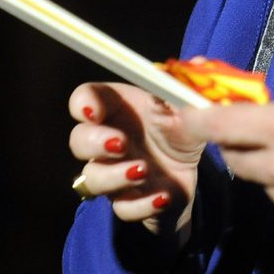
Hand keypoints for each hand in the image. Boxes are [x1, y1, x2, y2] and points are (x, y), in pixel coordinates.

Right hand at [68, 79, 206, 235]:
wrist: (195, 169)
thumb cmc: (182, 125)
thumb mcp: (185, 105)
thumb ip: (181, 89)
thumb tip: (192, 65)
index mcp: (118, 107)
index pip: (84, 99)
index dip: (83, 103)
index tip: (94, 111)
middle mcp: (108, 140)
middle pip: (78, 140)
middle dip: (94, 143)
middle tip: (121, 143)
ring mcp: (114, 172)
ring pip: (93, 179)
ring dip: (115, 176)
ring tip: (144, 170)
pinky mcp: (131, 201)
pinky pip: (123, 208)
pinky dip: (142, 204)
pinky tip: (163, 195)